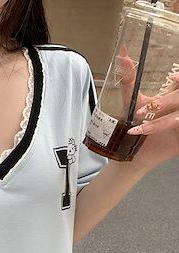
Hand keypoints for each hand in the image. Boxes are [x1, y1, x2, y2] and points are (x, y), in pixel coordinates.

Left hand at [116, 45, 178, 170]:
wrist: (135, 154)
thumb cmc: (137, 126)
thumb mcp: (132, 102)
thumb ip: (128, 79)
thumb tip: (122, 55)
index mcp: (174, 95)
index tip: (174, 78)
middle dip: (166, 102)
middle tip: (149, 108)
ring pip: (178, 118)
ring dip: (161, 123)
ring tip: (142, 129)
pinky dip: (166, 132)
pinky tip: (146, 135)